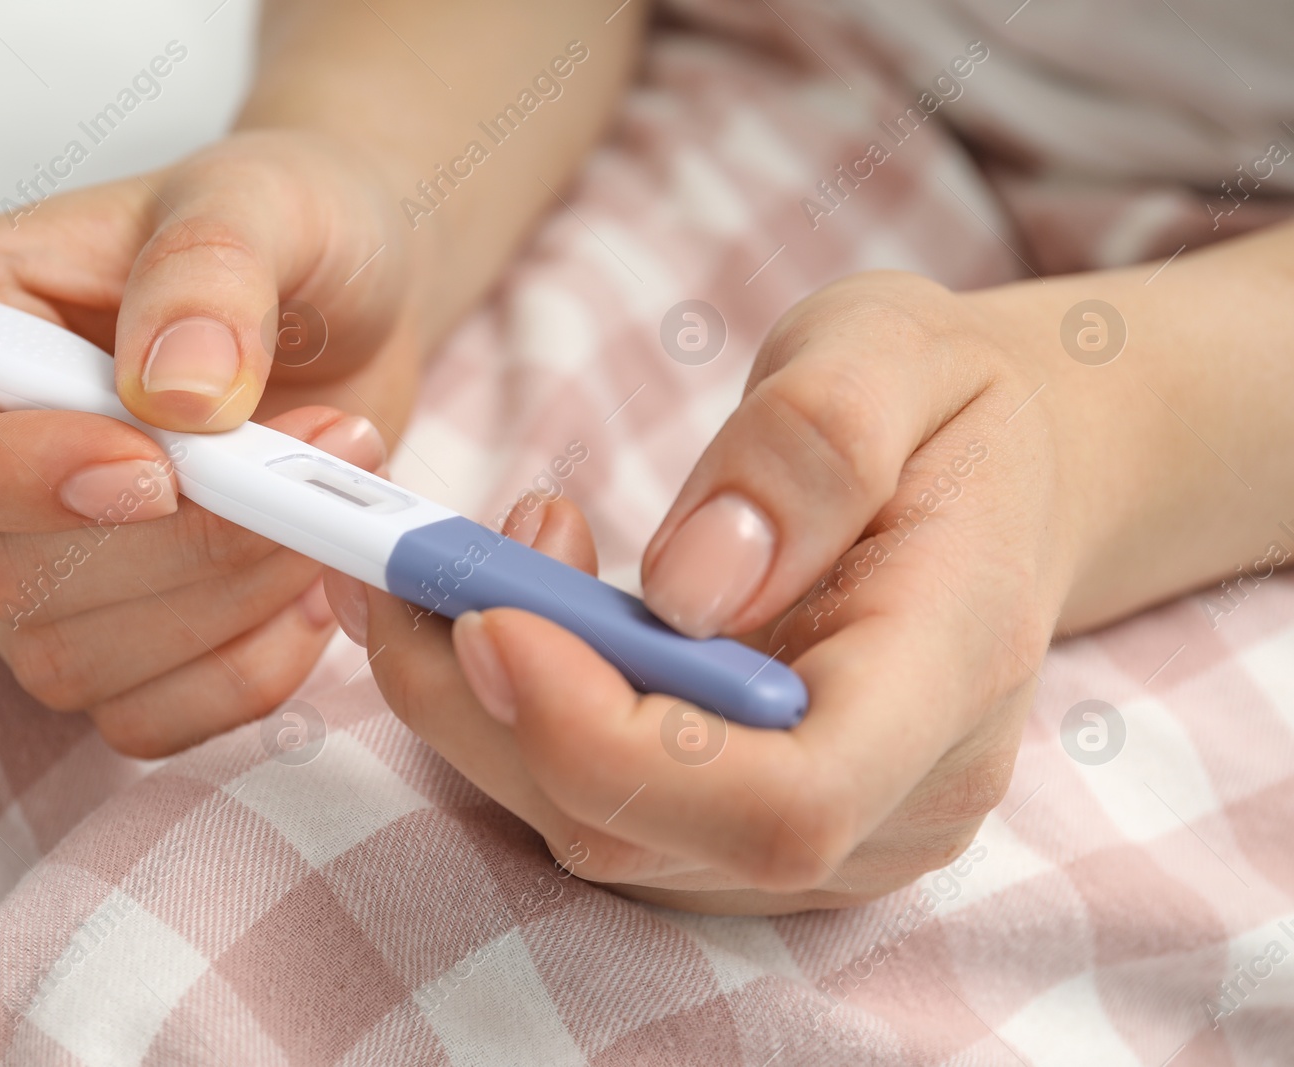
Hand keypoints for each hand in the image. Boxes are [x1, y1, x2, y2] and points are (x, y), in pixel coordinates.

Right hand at [0, 129, 421, 756]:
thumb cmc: (285, 230)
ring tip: (334, 496)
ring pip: (79, 663)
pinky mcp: (120, 638)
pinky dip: (248, 673)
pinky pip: (147, 719)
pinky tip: (315, 586)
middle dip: (193, 536)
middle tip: (335, 440)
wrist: (354, 305)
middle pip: (6, 578)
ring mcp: (37, 567)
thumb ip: (210, 272)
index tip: (153, 468)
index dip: (2, 481)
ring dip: (236, 597)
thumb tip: (178, 396)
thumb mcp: (262, 202)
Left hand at [336, 272, 1072, 912]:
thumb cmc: (947, 408)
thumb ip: (811, 447)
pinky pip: (602, 804)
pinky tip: (499, 610)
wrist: (999, 483)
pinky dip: (513, 718)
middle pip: (654, 830)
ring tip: (453, 563)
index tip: (491, 618)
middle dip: (494, 708)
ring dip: (483, 708)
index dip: (616, 743)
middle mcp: (895, 801)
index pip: (789, 798)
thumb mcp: (894, 350)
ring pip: (601, 831)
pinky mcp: (749, 828)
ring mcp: (827, 839)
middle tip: (413, 563)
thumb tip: (686, 590)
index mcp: (955, 674)